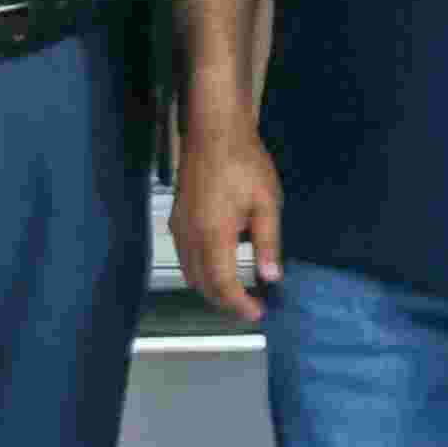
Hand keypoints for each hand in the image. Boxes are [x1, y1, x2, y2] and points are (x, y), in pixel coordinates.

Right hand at [172, 117, 281, 320]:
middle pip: (202, 285)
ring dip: (211, 288)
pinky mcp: (177, 219)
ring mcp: (179, 228)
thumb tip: (270, 278)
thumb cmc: (245, 164)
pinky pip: (185, 257)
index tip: (258, 313)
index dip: (239, 304)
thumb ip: (268, 243)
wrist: (214, 133)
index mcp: (214, 236)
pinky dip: (201, 272)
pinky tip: (220, 266)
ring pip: (190, 273)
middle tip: (251, 307)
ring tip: (238, 292)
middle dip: (225, 302)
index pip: (223, 285)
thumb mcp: (267, 203)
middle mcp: (190, 237)